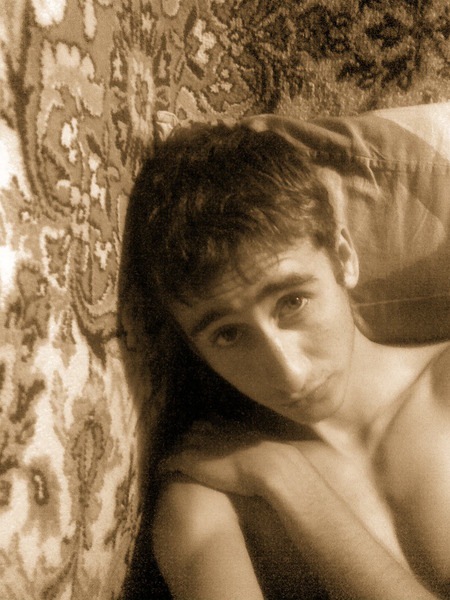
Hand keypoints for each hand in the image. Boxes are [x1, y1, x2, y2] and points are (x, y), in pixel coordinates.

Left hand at [159, 419, 296, 496]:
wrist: (270, 465)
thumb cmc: (277, 461)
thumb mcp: (273, 450)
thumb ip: (270, 450)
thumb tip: (285, 457)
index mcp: (234, 427)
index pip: (214, 422)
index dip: (208, 428)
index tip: (205, 433)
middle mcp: (215, 431)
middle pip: (195, 428)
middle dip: (189, 436)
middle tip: (184, 446)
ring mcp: (202, 443)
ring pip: (181, 441)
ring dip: (177, 449)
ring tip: (173, 458)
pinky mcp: (191, 459)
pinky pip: (171, 460)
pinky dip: (165, 465)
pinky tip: (161, 471)